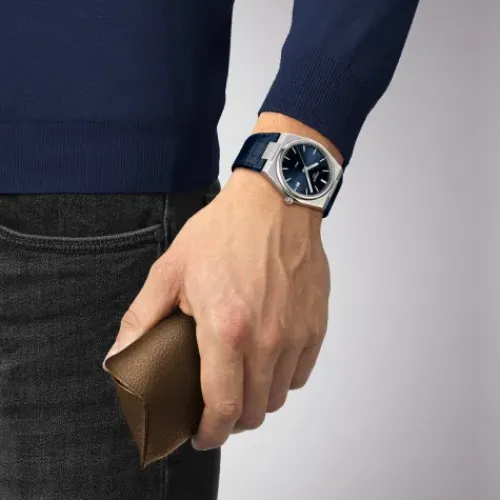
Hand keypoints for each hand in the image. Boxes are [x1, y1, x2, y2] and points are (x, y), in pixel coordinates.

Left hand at [102, 168, 330, 449]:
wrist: (274, 204)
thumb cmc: (224, 233)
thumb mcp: (171, 271)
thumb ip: (142, 320)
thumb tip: (118, 359)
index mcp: (227, 328)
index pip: (223, 406)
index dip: (210, 432)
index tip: (202, 435)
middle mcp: (267, 338)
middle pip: (254, 410)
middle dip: (232, 419)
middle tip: (217, 406)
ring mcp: (296, 333)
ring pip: (279, 396)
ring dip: (257, 399)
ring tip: (241, 381)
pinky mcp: (315, 324)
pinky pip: (301, 372)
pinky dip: (283, 377)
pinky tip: (267, 360)